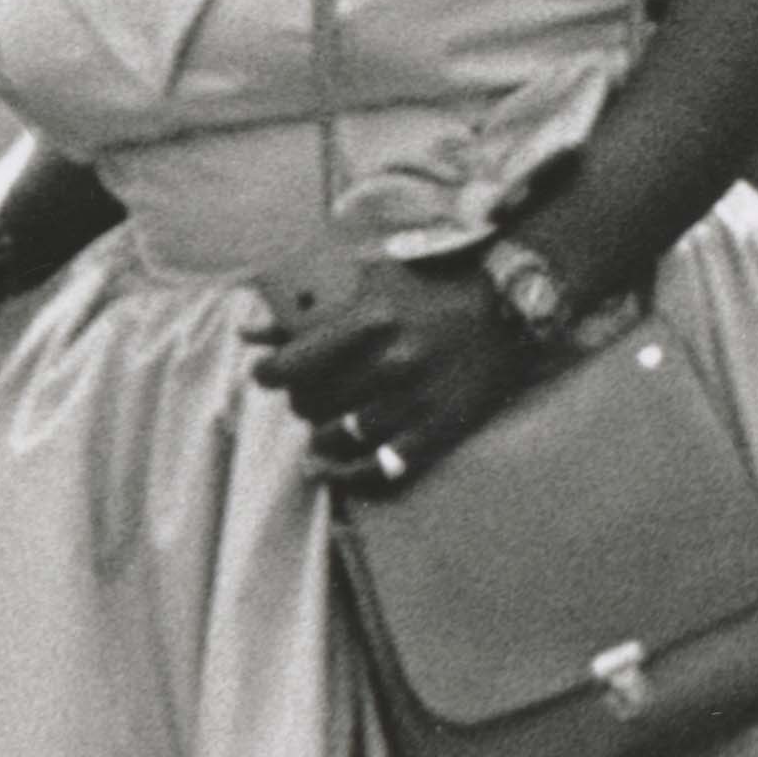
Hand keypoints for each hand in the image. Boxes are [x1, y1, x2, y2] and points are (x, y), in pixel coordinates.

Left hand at [254, 247, 566, 492]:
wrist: (511, 310)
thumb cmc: (433, 289)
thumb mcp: (372, 282)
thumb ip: (309, 309)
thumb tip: (246, 330)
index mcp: (373, 318)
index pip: (295, 362)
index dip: (270, 374)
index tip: (266, 375)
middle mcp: (392, 361)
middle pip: (314, 402)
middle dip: (300, 401)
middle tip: (305, 396)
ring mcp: (417, 399)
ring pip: (340, 436)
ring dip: (321, 435)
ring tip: (323, 427)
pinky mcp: (440, 428)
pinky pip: (382, 467)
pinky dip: (350, 474)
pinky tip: (334, 468)